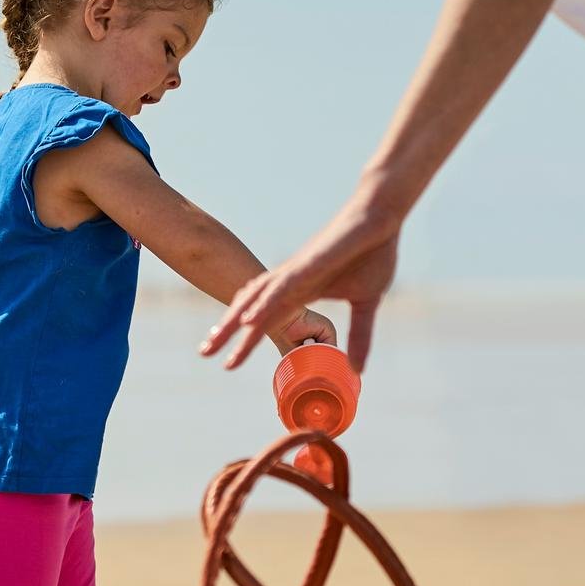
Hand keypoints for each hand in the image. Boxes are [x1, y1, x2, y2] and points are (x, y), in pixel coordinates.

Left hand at [201, 198, 402, 371]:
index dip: (245, 340)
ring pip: (258, 300)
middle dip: (227, 332)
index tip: (227, 362)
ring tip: (215, 341)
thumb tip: (358, 370)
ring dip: (235, 321)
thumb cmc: (373, 253)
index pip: (266, 321)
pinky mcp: (310, 265)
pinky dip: (264, 304)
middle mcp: (292, 282)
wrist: (380, 216)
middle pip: (251, 310)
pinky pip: (282, 288)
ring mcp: (298, 272)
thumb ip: (360, 335)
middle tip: (204, 353)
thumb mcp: (365, 303)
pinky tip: (248, 321)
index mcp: (301, 292)